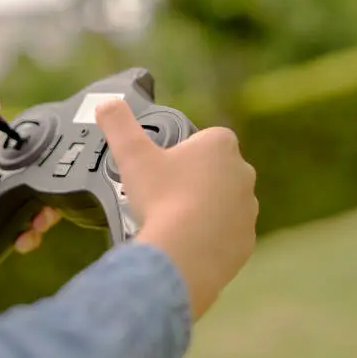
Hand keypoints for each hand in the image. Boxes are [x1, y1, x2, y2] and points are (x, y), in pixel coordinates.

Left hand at [0, 97, 60, 262]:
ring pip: (37, 210)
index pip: (26, 153)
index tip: (53, 165)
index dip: (43, 158)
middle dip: (49, 195)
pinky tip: (22, 239)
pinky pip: (25, 235)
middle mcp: (0, 183)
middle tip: (49, 204)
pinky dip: (30, 238)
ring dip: (44, 218)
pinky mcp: (1, 231)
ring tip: (37, 225)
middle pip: (38, 185)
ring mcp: (2, 208)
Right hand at [96, 100, 257, 320]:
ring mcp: (249, 209)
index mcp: (221, 145)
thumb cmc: (161, 197)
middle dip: (195, 181)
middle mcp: (243, 173)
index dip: (183, 153)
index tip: (163, 170)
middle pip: (215, 172)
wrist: (182, 255)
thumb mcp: (132, 154)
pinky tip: (189, 245)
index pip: (204, 140)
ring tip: (175, 225)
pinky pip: (228, 234)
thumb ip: (119, 123)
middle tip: (165, 198)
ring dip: (205, 210)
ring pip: (224, 204)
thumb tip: (107, 102)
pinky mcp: (247, 240)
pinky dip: (212, 238)